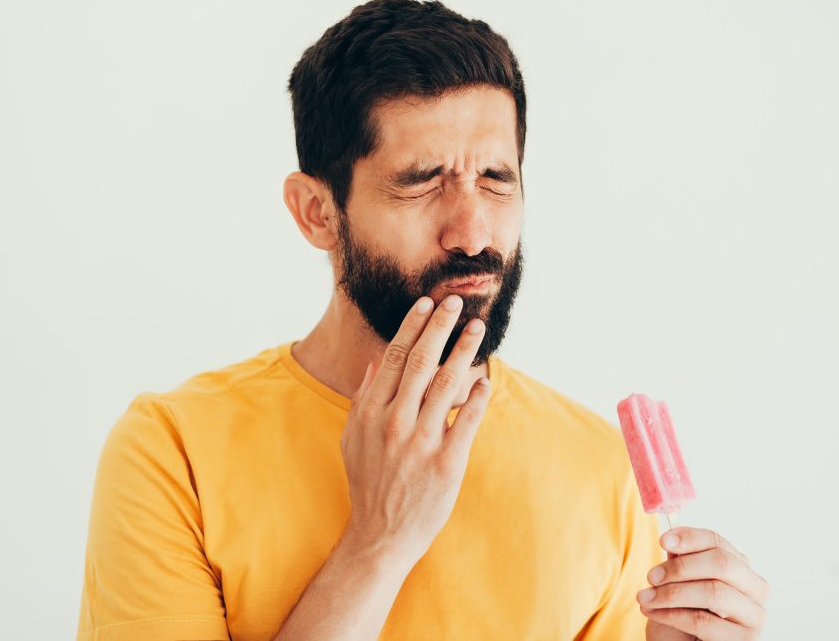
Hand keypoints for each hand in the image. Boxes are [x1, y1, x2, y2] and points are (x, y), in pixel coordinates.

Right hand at [339, 294, 490, 564]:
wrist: (380, 535)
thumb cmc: (368, 484)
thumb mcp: (353, 440)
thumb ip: (362, 400)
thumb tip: (374, 363)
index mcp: (370, 413)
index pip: (392, 358)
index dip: (410, 327)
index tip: (424, 304)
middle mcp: (394, 423)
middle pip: (419, 362)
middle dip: (439, 327)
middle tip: (455, 302)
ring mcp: (421, 442)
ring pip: (445, 384)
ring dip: (463, 351)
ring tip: (476, 329)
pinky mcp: (446, 463)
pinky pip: (467, 420)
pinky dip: (477, 396)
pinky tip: (485, 378)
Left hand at [638, 526, 768, 640]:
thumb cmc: (683, 615)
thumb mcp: (679, 584)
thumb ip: (681, 562)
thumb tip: (673, 539)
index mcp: (741, 568)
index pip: (718, 543)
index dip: (690, 538)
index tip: (663, 540)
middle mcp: (755, 590)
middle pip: (722, 564)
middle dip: (681, 567)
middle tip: (651, 575)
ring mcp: (753, 617)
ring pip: (714, 592)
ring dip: (672, 593)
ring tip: (645, 597)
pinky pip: (703, 621)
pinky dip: (672, 614)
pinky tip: (652, 612)